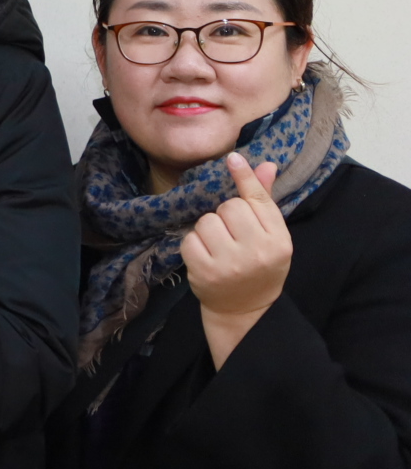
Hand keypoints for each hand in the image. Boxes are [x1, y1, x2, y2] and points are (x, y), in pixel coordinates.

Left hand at [185, 154, 290, 369]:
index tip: (233, 158)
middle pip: (229, 207)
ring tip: (220, 247)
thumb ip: (265, 201)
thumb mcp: (272, 237)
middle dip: (226, 215)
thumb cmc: (260, 266)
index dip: (244, 178)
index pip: (258, 201)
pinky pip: (189, 239)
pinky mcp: (204, 272)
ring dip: (208, 229)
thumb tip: (265, 164)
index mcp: (278, 240)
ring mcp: (230, 263)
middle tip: (233, 235)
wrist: (246, 310)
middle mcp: (257, 251)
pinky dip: (193, 244)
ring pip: (206, 221)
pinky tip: (206, 257)